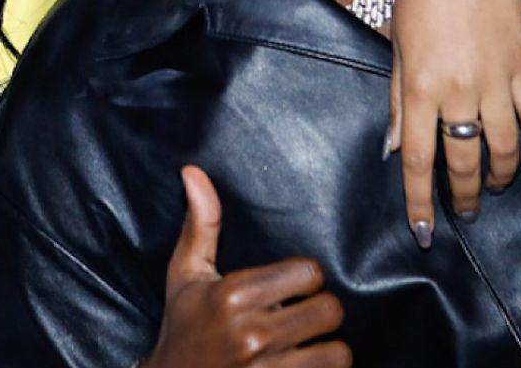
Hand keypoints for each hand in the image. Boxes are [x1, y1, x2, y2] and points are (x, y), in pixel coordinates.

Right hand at [143, 167, 350, 367]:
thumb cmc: (183, 324)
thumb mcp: (186, 273)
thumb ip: (200, 223)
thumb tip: (193, 171)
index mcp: (232, 295)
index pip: (309, 273)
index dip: (305, 278)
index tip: (289, 286)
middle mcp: (252, 333)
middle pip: (329, 310)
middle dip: (320, 309)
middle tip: (301, 313)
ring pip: (337, 350)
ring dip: (326, 345)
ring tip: (305, 341)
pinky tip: (303, 362)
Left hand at [389, 0, 520, 247]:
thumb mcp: (395, 42)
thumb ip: (396, 98)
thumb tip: (393, 147)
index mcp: (417, 85)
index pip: (416, 159)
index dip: (419, 201)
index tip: (422, 231)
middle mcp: (457, 88)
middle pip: (463, 160)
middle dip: (464, 195)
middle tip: (464, 212)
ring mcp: (496, 77)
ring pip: (505, 147)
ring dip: (501, 175)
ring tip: (496, 187)